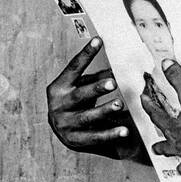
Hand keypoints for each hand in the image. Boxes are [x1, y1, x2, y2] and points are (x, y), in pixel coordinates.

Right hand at [46, 38, 140, 160]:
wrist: (57, 128)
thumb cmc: (71, 101)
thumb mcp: (78, 86)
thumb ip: (94, 77)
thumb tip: (116, 67)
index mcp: (59, 87)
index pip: (73, 68)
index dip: (85, 54)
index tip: (98, 41)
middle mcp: (59, 105)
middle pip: (79, 95)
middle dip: (96, 89)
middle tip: (112, 83)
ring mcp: (65, 124)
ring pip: (87, 117)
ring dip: (104, 111)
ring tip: (119, 104)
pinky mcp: (74, 140)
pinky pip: (95, 137)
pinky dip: (110, 134)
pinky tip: (124, 130)